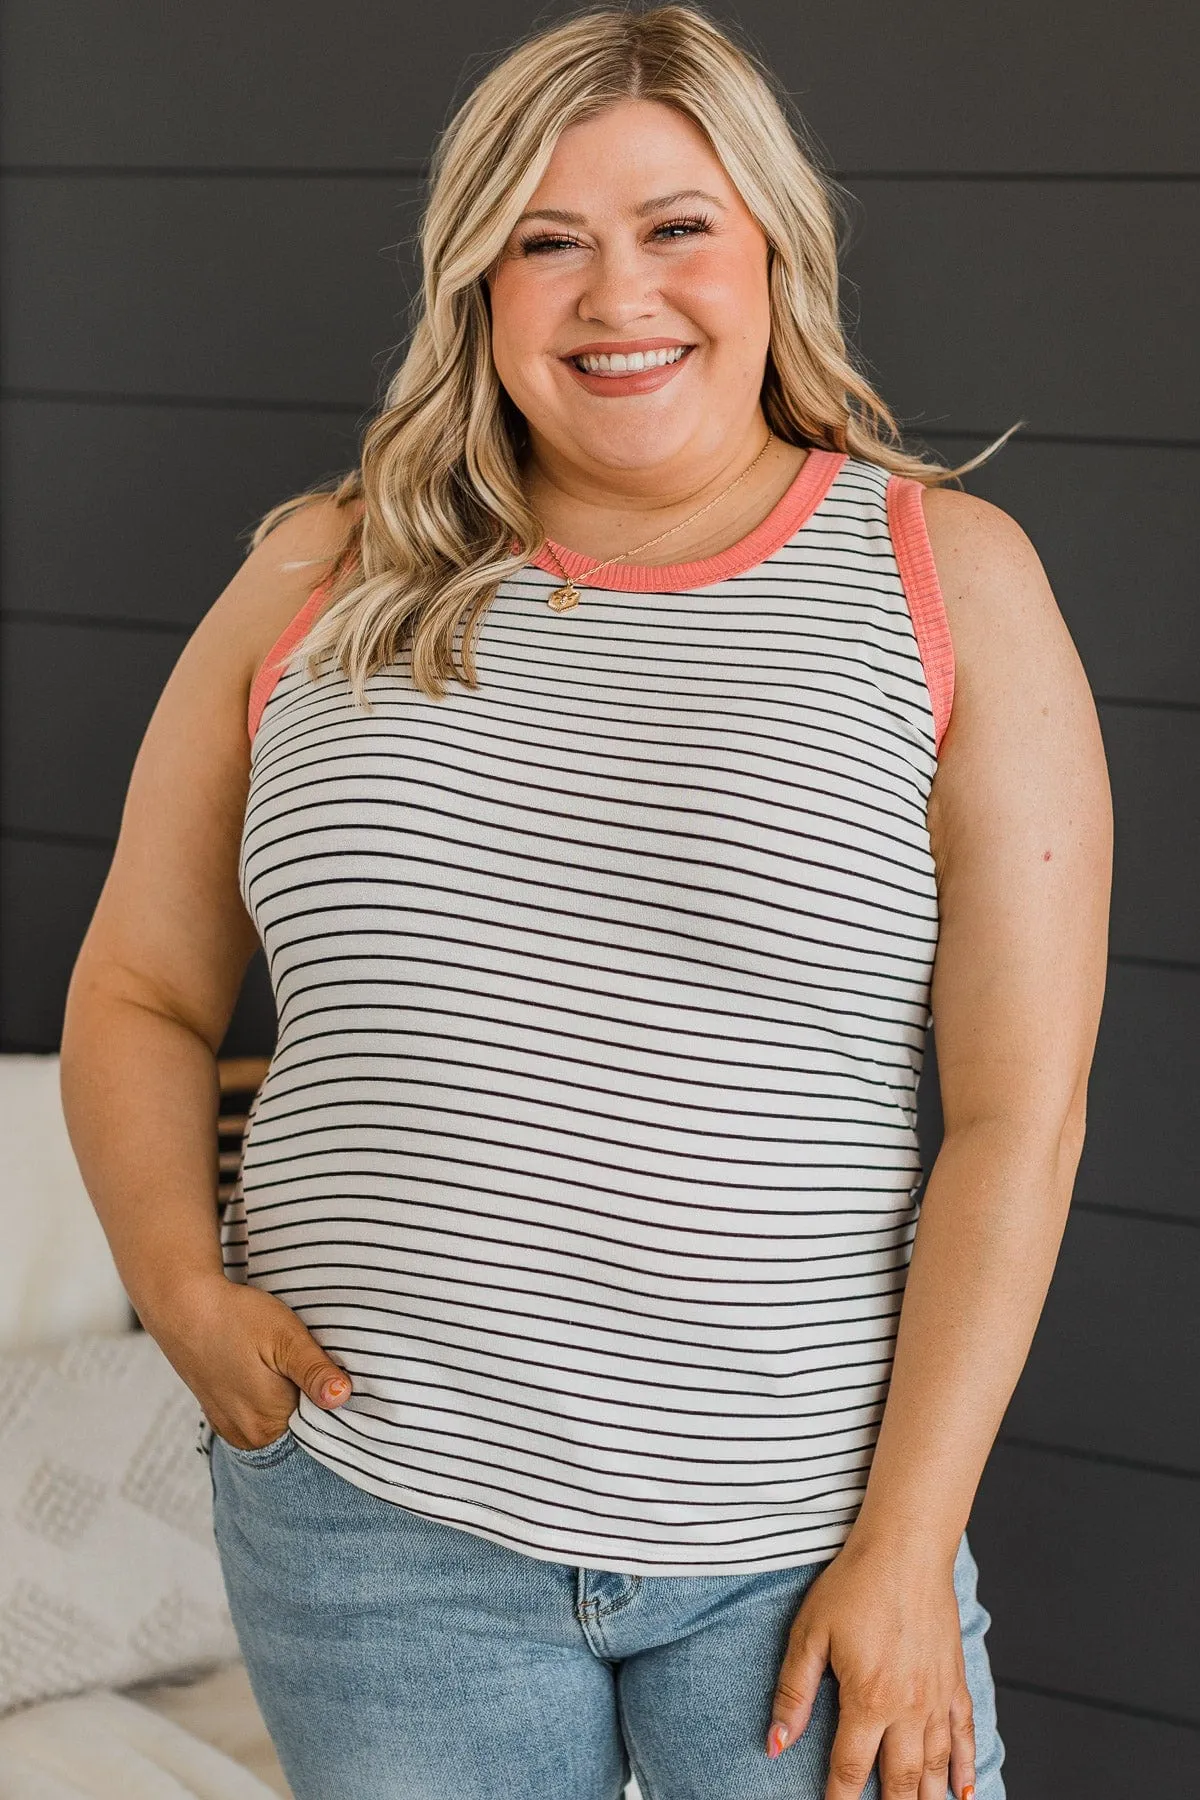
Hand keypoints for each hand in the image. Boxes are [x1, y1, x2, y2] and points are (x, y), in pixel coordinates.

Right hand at [138, 1272, 351, 1450]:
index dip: (333, 1409)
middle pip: (298, 1432)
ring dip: (291, 1407)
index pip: (319, 1432)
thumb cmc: (237, 1318)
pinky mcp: (220, 1415)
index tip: (337, 1383)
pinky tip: (269, 1378)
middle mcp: (248, 1437)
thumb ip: (315, 1371)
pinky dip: (269, 1406)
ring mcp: (231, 1428)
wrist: (184, 1307)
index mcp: (268, 1424)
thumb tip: (342, 1397)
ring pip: (278, 1427)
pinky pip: (257, 1421)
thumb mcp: (286, 1337)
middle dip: (313, 1409)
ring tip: (289, 1372)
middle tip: (314, 1371)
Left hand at [766, 1533, 975, 1799]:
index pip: (851, 1770)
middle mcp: (908, 1707)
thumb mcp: (810, 1633)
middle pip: (901, 1781)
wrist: (905, 1547)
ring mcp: (937, 1696)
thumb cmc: (854, 1583)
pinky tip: (964, 1794)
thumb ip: (794, 1692)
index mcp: (868, 1699)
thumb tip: (775, 1744)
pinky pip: (965, 1734)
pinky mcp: (955, 1680)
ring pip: (936, 1768)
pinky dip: (966, 1768)